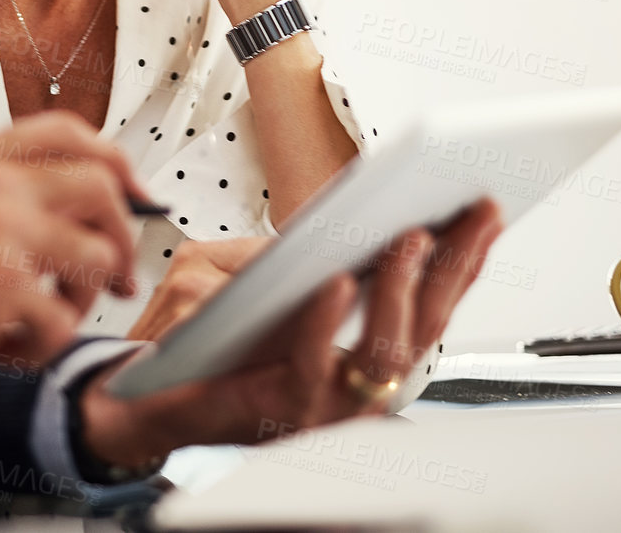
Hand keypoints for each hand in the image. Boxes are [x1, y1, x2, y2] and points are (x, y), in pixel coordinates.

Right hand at [0, 111, 147, 413]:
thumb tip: (62, 202)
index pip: (67, 132)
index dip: (115, 163)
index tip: (133, 195)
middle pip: (101, 188)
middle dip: (121, 238)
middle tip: (116, 278)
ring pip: (95, 257)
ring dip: (80, 302)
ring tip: (39, 323)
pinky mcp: (0, 284)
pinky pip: (63, 320)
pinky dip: (41, 347)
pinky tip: (4, 349)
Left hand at [78, 200, 503, 467]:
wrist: (133, 390)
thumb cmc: (196, 333)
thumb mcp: (248, 273)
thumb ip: (293, 252)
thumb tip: (343, 217)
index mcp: (355, 348)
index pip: (427, 305)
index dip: (462, 260)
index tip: (487, 206)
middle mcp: (351, 384)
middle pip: (424, 330)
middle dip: (454, 268)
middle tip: (470, 212)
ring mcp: (319, 405)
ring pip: (382, 356)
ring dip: (400, 292)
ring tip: (407, 237)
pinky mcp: (276, 413)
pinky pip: (313, 370)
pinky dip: (326, 324)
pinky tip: (333, 282)